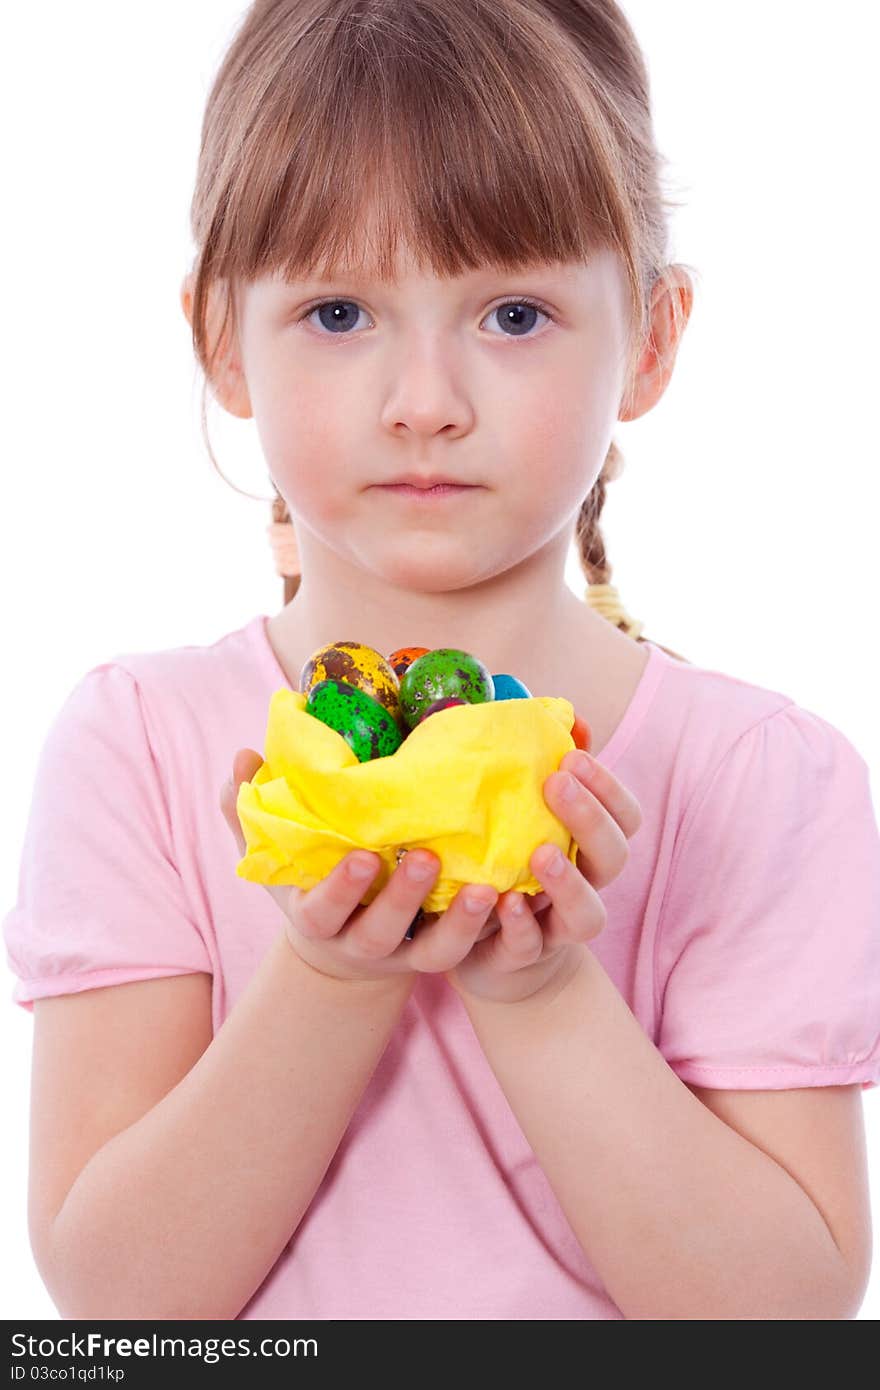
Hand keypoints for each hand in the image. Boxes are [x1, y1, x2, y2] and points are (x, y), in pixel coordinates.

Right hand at [219, 749, 503, 985]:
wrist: (342, 949)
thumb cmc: (308, 880)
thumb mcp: (276, 853)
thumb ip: (249, 809)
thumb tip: (242, 758)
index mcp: (317, 916)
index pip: (323, 910)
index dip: (341, 889)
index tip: (360, 857)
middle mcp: (362, 941)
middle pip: (382, 931)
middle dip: (403, 898)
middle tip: (428, 857)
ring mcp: (407, 953)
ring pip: (437, 952)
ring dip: (461, 924)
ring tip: (488, 888)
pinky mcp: (445, 952)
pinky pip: (475, 949)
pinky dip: (496, 930)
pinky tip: (517, 897)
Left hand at [444, 748, 642, 1004]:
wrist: (491, 950)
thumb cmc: (512, 864)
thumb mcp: (526, 816)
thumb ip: (548, 768)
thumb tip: (572, 716)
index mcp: (590, 848)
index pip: (625, 816)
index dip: (608, 787)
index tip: (573, 754)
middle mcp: (587, 887)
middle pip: (614, 858)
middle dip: (590, 819)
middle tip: (556, 783)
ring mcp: (557, 927)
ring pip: (588, 916)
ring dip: (569, 883)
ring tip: (541, 853)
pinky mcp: (522, 956)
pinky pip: (530, 946)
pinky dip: (522, 926)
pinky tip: (506, 902)